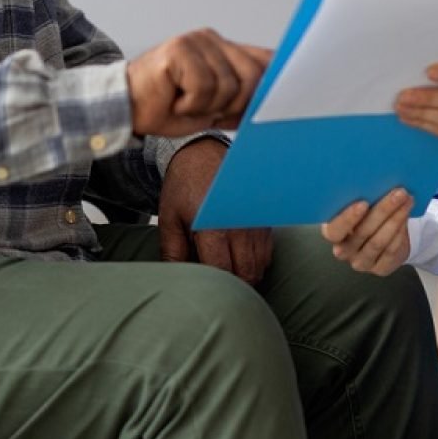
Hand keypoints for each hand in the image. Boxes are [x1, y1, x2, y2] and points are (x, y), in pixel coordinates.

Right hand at [126, 29, 270, 137]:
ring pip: (228, 85)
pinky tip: (174, 100)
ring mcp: (195, 41)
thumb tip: (272, 104)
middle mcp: (212, 39)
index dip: (273, 84)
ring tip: (185, 103)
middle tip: (209, 112)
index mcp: (225, 49)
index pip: (266, 59)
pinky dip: (190, 104)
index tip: (276, 105)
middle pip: (252, 76)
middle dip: (234, 105)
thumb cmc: (168, 107)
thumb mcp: (214, 106)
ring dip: (206, 106)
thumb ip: (241, 97)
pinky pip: (203, 86)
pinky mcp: (179, 49)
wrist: (126, 109)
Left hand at [158, 138, 273, 285]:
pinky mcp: (264, 218)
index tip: (204, 287)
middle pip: (247, 275)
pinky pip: (267, 252)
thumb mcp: (170, 219)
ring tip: (226, 266)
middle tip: (216, 281)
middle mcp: (241, 226)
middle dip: (233, 285)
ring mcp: (256, 222)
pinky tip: (238, 254)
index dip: (214, 286)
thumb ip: (173, 253)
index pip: (223, 274)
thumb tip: (178, 282)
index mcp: (214, 227)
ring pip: (260, 266)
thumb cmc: (184, 186)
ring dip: (246, 273)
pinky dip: (255, 260)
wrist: (202, 152)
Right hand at [321, 188, 413, 275]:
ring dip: (396, 218)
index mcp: (332, 233)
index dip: (348, 218)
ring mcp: (361, 262)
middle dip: (383, 210)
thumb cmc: (363, 214)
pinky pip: (390, 251)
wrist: (379, 234)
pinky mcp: (379, 269)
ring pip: (379, 241)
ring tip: (407, 200)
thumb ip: (356, 198)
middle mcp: (343, 251)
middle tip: (398, 193)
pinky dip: (400, 232)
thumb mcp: (354, 206)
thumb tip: (370, 180)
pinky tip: (406, 215)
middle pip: (363, 232)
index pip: (335, 230)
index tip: (363, 203)